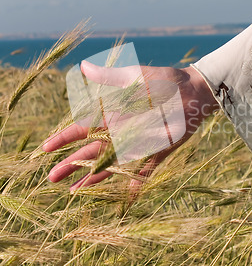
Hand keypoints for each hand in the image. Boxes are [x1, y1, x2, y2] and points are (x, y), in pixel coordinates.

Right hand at [43, 61, 218, 197]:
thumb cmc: (164, 80)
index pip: (82, 128)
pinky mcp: (157, 152)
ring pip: (111, 165)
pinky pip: (144, 171)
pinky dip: (135, 184)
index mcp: (113, 113)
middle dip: (71, 164)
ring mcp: (139, 144)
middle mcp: (122, 131)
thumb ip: (109, 77)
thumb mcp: (134, 77)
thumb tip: (82, 66)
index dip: (64, 138)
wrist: (193, 91)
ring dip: (94, 178)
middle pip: (91, 151)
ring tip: (74, 191)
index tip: (45, 149)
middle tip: (52, 178)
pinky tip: (124, 199)